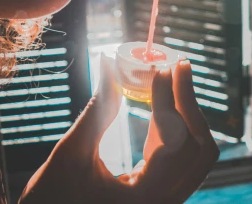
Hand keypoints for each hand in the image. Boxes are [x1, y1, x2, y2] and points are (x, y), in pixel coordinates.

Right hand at [18, 54, 219, 203]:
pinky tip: (163, 102)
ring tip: (174, 77)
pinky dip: (177, 126)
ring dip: (188, 114)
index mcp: (145, 200)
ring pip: (196, 155)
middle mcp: (164, 203)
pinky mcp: (160, 192)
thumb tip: (108, 62)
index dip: (169, 102)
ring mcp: (166, 200)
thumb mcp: (70, 154)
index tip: (159, 69)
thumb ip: (97, 110)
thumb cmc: (51, 198)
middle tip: (178, 66)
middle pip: (200, 150)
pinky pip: (181, 158)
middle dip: (189, 104)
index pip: (176, 145)